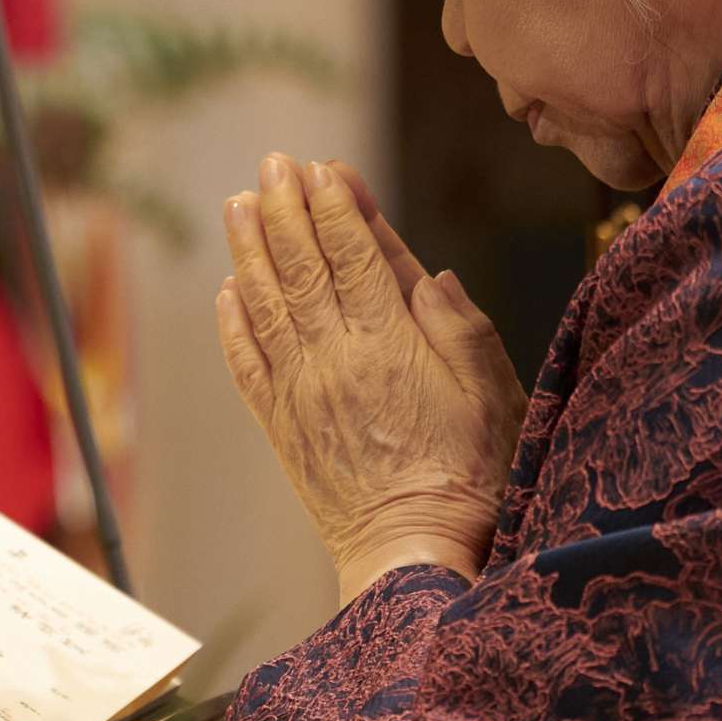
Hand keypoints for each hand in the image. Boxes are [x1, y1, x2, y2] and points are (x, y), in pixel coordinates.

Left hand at [213, 154, 525, 603]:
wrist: (414, 556)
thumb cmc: (473, 475)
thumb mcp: (493, 396)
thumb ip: (461, 330)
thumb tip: (431, 274)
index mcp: (390, 345)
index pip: (355, 257)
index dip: (336, 208)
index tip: (322, 167)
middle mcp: (335, 359)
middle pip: (302, 268)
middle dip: (286, 209)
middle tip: (273, 164)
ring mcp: (301, 392)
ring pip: (266, 304)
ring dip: (249, 249)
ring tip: (238, 204)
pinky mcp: (281, 426)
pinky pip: (247, 362)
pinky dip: (234, 321)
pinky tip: (228, 290)